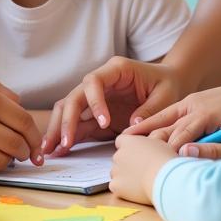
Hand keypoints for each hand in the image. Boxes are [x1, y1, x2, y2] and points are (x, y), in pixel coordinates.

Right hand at [0, 68, 43, 171]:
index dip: (35, 136)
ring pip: (0, 161)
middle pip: (15, 146)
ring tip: (6, 153)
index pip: (24, 123)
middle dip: (26, 151)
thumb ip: (9, 99)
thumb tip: (27, 123)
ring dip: (9, 160)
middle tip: (25, 151)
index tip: (37, 144)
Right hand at [42, 57, 183, 154]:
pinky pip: (77, 123)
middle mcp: (101, 82)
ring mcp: (96, 98)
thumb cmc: (168, 85)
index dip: (94, 102)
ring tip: (49, 149)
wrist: (170, 84)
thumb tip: (133, 125)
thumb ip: (150, 109)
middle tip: (64, 143)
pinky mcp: (96, 114)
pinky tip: (58, 150)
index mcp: (116, 70)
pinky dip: (68, 136)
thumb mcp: (166, 95)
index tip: (104, 123)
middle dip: (67, 120)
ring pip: (69, 109)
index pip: (94, 82)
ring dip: (59, 128)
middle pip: (75, 97)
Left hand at [109, 134, 177, 205]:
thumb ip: (147, 144)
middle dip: (126, 163)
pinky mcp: (116, 185)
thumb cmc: (165, 160)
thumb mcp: (159, 144)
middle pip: (118, 158)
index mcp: (128, 141)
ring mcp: (116, 170)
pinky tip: (134, 191)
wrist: (164, 178)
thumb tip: (146, 148)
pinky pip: (115, 186)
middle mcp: (119, 154)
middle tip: (140, 171)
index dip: (128, 148)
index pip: (121, 141)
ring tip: (139, 182)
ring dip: (124, 176)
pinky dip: (122, 189)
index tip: (136, 155)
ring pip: (116, 173)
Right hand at [126, 76, 220, 159]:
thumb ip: (219, 150)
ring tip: (122, 146)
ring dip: (143, 132)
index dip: (167, 155)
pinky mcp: (190, 102)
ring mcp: (189, 102)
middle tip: (128, 163)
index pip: (179, 137)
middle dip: (149, 146)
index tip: (154, 172)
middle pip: (166, 129)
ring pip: (161, 119)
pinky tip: (136, 132)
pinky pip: (166, 114)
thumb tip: (187, 154)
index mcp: (205, 113)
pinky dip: (151, 123)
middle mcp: (192, 105)